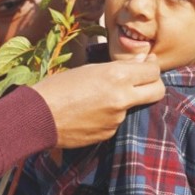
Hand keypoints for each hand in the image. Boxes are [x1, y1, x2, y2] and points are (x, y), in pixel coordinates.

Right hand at [31, 58, 162, 147]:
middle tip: (140, 81)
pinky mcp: (108, 133)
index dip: (151, 66)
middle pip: (157, 91)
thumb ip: (118, 67)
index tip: (146, 64)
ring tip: (94, 99)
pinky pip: (115, 122)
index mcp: (117, 76)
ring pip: (132, 106)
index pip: (154, 70)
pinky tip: (87, 113)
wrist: (36, 116)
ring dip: (122, 102)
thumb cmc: (57, 87)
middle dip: (153, 85)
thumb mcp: (88, 69)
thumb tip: (143, 61)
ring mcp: (117, 119)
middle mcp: (122, 98)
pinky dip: (107, 116)